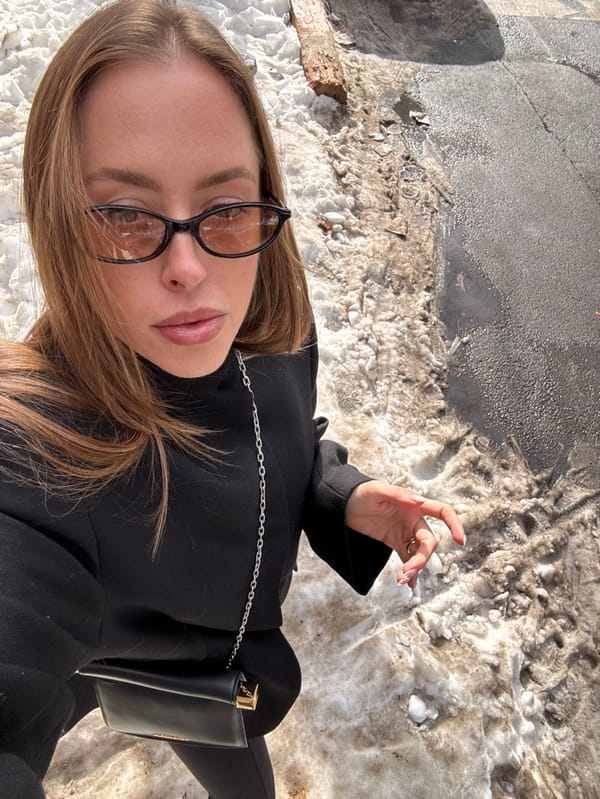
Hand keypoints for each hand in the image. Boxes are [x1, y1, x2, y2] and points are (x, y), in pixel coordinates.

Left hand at [345, 481, 465, 587]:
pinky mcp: (394, 542)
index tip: (460, 541)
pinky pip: (407, 558)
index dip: (454, 524)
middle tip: (406, 571)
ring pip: (419, 553)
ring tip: (401, 579)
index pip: (441, 512)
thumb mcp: (378, 490)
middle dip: (422, 559)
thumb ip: (398, 495)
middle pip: (428, 542)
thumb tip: (417, 501)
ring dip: (415, 568)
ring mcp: (404, 532)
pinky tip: (407, 583)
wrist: (343, 504)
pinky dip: (409, 571)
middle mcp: (413, 519)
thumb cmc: (361, 492)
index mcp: (414, 505)